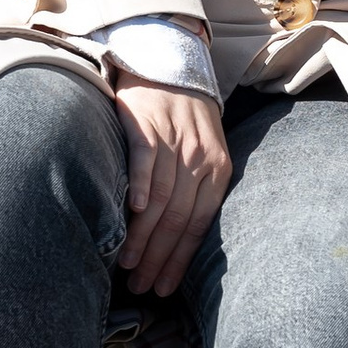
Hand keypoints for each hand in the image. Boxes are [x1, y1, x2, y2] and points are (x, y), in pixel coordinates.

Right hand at [116, 83, 231, 298]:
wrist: (168, 60)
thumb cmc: (184, 115)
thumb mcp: (204, 149)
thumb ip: (196, 186)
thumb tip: (177, 238)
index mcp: (218, 168)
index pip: (199, 223)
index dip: (181, 259)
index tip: (164, 287)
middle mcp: (200, 156)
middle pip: (179, 217)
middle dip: (160, 258)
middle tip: (142, 287)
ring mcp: (174, 140)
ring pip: (162, 197)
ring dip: (144, 236)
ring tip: (129, 265)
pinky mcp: (147, 123)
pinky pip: (146, 159)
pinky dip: (141, 185)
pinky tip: (135, 211)